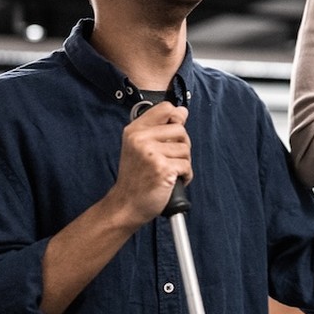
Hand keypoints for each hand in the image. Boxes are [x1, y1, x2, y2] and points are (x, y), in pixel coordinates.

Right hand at [110, 101, 190, 225]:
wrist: (126, 205)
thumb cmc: (135, 177)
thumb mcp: (139, 147)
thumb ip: (159, 128)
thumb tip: (182, 112)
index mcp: (135, 131)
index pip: (166, 108)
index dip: (176, 118)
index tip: (174, 132)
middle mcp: (141, 139)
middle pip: (180, 129)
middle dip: (182, 146)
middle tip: (170, 159)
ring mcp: (151, 153)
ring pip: (185, 149)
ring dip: (183, 163)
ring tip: (168, 171)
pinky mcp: (163, 168)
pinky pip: (187, 166)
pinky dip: (185, 176)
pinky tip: (171, 181)